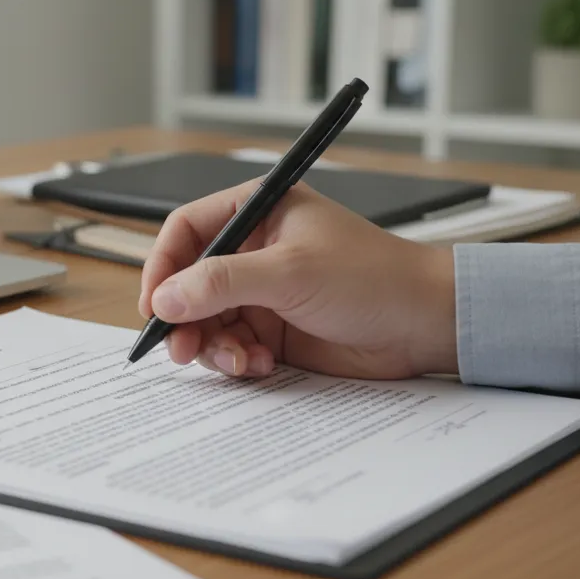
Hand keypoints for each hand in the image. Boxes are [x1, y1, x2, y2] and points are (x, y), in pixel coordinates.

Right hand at [137, 180, 457, 379]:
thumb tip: (167, 297)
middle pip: (188, 282)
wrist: (424, 325)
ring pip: (205, 321)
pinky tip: (260, 366)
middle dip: (183, 318)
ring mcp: (261, 292)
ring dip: (212, 346)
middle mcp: (253, 251)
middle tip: (182, 348)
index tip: (154, 303)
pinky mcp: (272, 330)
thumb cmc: (374, 277)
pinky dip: (236, 360)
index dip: (162, 266)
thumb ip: (222, 282)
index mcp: (256, 212)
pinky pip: (230, 347)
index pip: (185, 231)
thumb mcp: (290, 272)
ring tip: (237, 360)